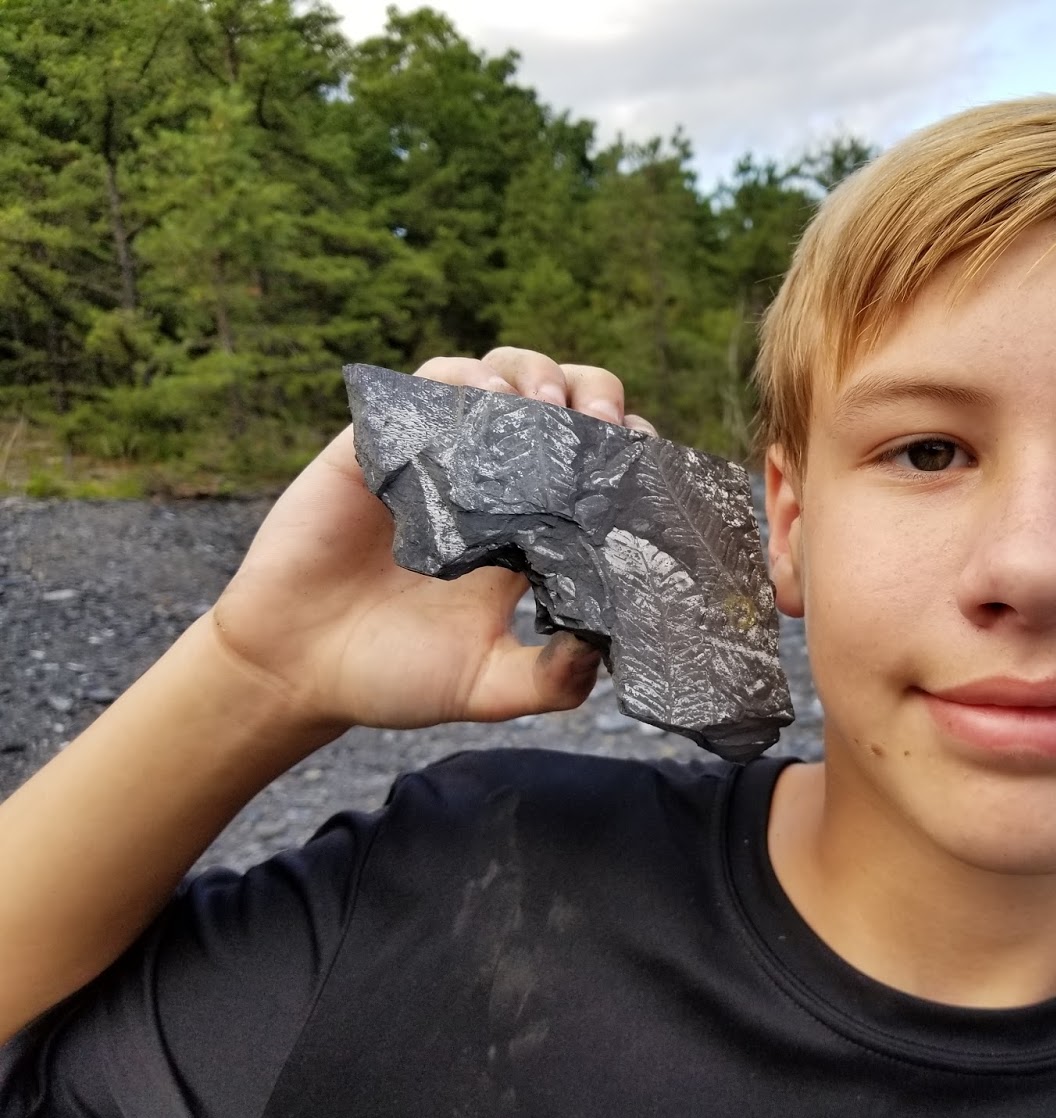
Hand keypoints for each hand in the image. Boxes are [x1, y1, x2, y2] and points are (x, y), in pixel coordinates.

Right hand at [207, 348, 656, 730]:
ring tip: (545, 407)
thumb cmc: (394, 677)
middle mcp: (493, 483)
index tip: (641, 463)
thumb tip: (602, 649)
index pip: (598, 465)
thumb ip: (551, 679)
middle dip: (592, 395)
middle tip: (599, 426)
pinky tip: (481, 402)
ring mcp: (437, 455)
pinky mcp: (381, 444)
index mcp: (532, 531)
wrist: (296, 670)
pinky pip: (424, 383)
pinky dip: (459, 380)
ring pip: (499, 375)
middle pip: (562, 400)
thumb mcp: (488, 686)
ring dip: (532, 376)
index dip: (628, 450)